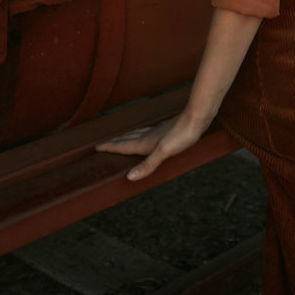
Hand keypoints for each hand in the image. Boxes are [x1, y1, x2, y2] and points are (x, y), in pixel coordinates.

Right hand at [94, 112, 208, 181]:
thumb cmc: (182, 135)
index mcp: (146, 143)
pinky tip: (148, 135)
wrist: (197, 117)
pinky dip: (141, 135)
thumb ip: (147, 165)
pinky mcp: (167, 130)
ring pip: (137, 134)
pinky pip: (148, 132)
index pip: (123, 146)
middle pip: (127, 139)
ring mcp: (158, 132)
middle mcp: (149, 136)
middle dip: (115, 142)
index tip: (97, 147)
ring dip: (126, 137)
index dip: (110, 147)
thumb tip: (130, 177)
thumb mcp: (164, 153)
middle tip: (103, 144)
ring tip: (121, 138)